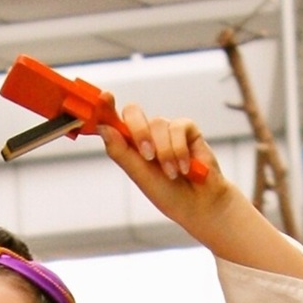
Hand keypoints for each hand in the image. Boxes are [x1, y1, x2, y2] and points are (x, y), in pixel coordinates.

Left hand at [98, 102, 227, 232]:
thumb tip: (103, 128)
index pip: (114, 121)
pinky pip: (178, 127)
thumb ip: (121, 152)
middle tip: (147, 155)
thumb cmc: (169, 195)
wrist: (199, 205)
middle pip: (133, 112)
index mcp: (130, 146)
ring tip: (173, 174)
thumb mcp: (140, 176)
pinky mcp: (187, 129)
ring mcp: (167, 130)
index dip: (106, 108)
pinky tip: (185, 168)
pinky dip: (179, 150)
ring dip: (165, 153)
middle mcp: (147, 134)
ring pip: (157, 124)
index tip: (104, 98)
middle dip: (139, 131)